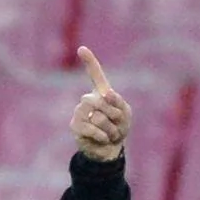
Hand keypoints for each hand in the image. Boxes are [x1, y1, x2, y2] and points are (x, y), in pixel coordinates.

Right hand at [71, 46, 129, 163]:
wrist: (110, 150)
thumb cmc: (118, 129)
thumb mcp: (125, 114)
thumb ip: (118, 102)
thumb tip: (106, 94)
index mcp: (100, 93)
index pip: (95, 74)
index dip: (89, 61)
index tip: (81, 49)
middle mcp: (87, 99)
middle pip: (102, 101)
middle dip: (115, 116)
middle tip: (116, 126)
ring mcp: (79, 112)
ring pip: (98, 116)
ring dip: (111, 129)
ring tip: (110, 134)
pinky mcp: (75, 126)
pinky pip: (92, 128)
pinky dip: (103, 136)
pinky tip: (102, 139)